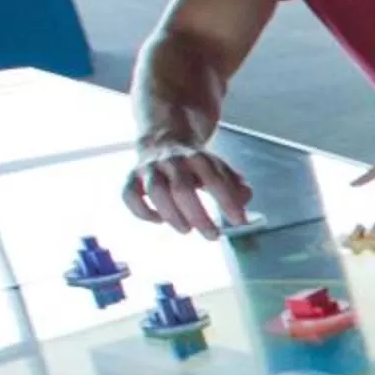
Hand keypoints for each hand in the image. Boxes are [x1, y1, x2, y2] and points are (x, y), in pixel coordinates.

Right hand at [123, 137, 253, 236]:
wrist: (162, 139)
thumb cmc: (195, 163)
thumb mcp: (219, 167)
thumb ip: (235, 183)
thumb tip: (246, 199)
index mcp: (197, 157)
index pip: (214, 179)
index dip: (227, 201)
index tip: (240, 222)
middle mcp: (171, 161)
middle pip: (182, 188)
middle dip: (198, 215)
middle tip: (212, 235)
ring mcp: (149, 168)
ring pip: (155, 191)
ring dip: (171, 215)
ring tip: (186, 230)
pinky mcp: (132, 178)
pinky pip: (128, 194)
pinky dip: (141, 211)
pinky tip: (158, 220)